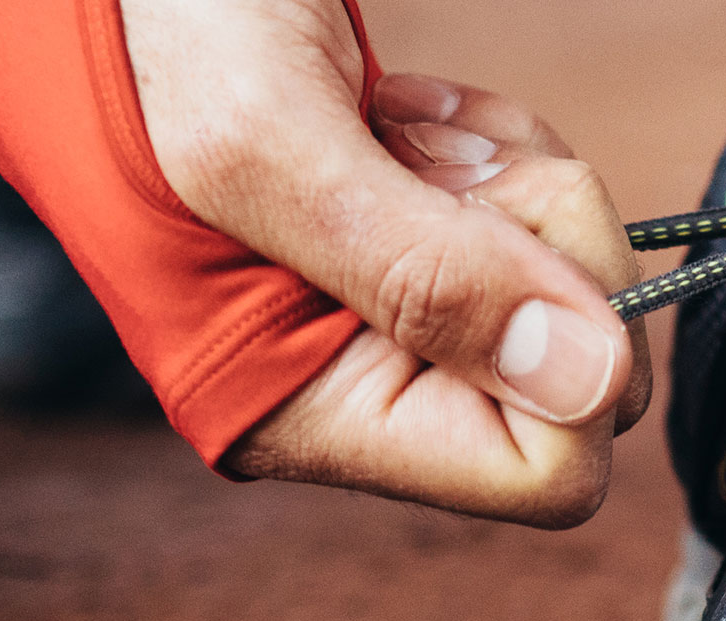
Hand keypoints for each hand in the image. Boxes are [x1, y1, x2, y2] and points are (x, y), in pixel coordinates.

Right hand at [123, 0, 646, 526]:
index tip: (483, 230)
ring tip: (394, 124)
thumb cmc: (139, 41)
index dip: (564, 352)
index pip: (543, 472)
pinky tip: (404, 114)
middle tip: (426, 160)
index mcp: (300, 415)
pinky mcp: (407, 248)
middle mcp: (349, 387)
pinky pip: (534, 227)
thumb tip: (587, 384)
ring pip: (568, 291)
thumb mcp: (270, 143)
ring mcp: (382, 318)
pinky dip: (497, 153)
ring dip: (511, 181)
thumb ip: (426, 274)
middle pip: (577, 378)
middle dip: (540, 244)